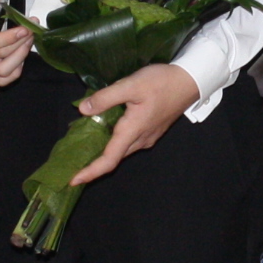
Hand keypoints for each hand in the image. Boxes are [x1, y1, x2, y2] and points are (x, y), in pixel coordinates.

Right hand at [0, 0, 32, 83]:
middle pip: (0, 57)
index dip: (9, 39)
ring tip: (29, 40)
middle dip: (20, 43)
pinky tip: (21, 52)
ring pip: (4, 72)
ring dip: (20, 57)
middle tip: (31, 28)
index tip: (25, 28)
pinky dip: (16, 69)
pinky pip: (3, 78)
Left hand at [69, 64, 200, 186]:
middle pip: (114, 157)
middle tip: (73, 160)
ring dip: (104, 150)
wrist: (190, 81)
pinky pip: (129, 141)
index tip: (73, 180)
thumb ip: (106, 98)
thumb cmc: (162, 83)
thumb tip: (83, 110)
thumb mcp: (131, 85)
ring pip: (122, 149)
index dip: (90, 172)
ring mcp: (148, 137)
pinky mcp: (152, 130)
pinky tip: (105, 128)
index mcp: (133, 131)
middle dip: (93, 162)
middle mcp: (141, 140)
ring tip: (84, 144)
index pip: (109, 160)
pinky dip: (114, 140)